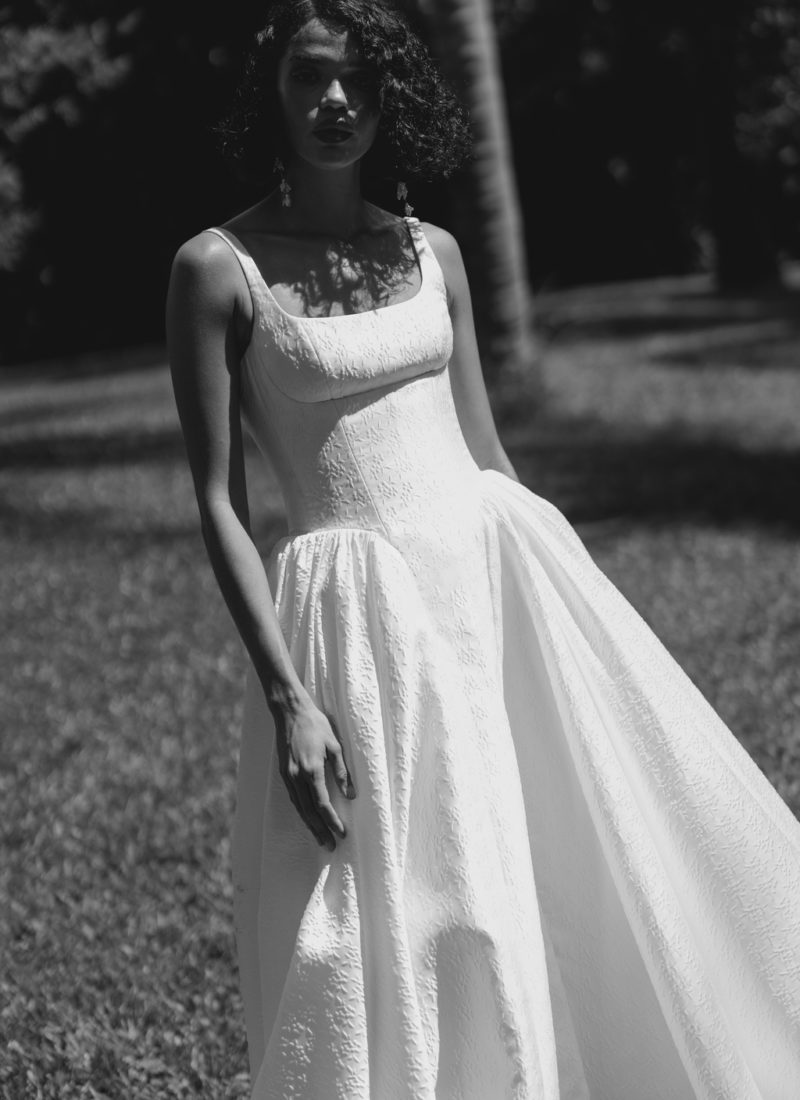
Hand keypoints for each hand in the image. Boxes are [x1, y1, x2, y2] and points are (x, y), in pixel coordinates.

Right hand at [273, 695, 355, 849]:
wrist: (290, 712)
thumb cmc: (315, 725)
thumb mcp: (334, 745)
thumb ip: (341, 771)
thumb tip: (350, 794)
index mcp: (311, 770)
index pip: (323, 804)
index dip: (332, 821)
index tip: (342, 833)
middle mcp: (297, 777)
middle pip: (309, 811)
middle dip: (320, 830)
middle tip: (330, 846)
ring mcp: (288, 776)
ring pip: (299, 807)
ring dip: (310, 824)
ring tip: (320, 838)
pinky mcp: (284, 772)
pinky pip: (293, 798)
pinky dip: (301, 811)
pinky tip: (308, 818)